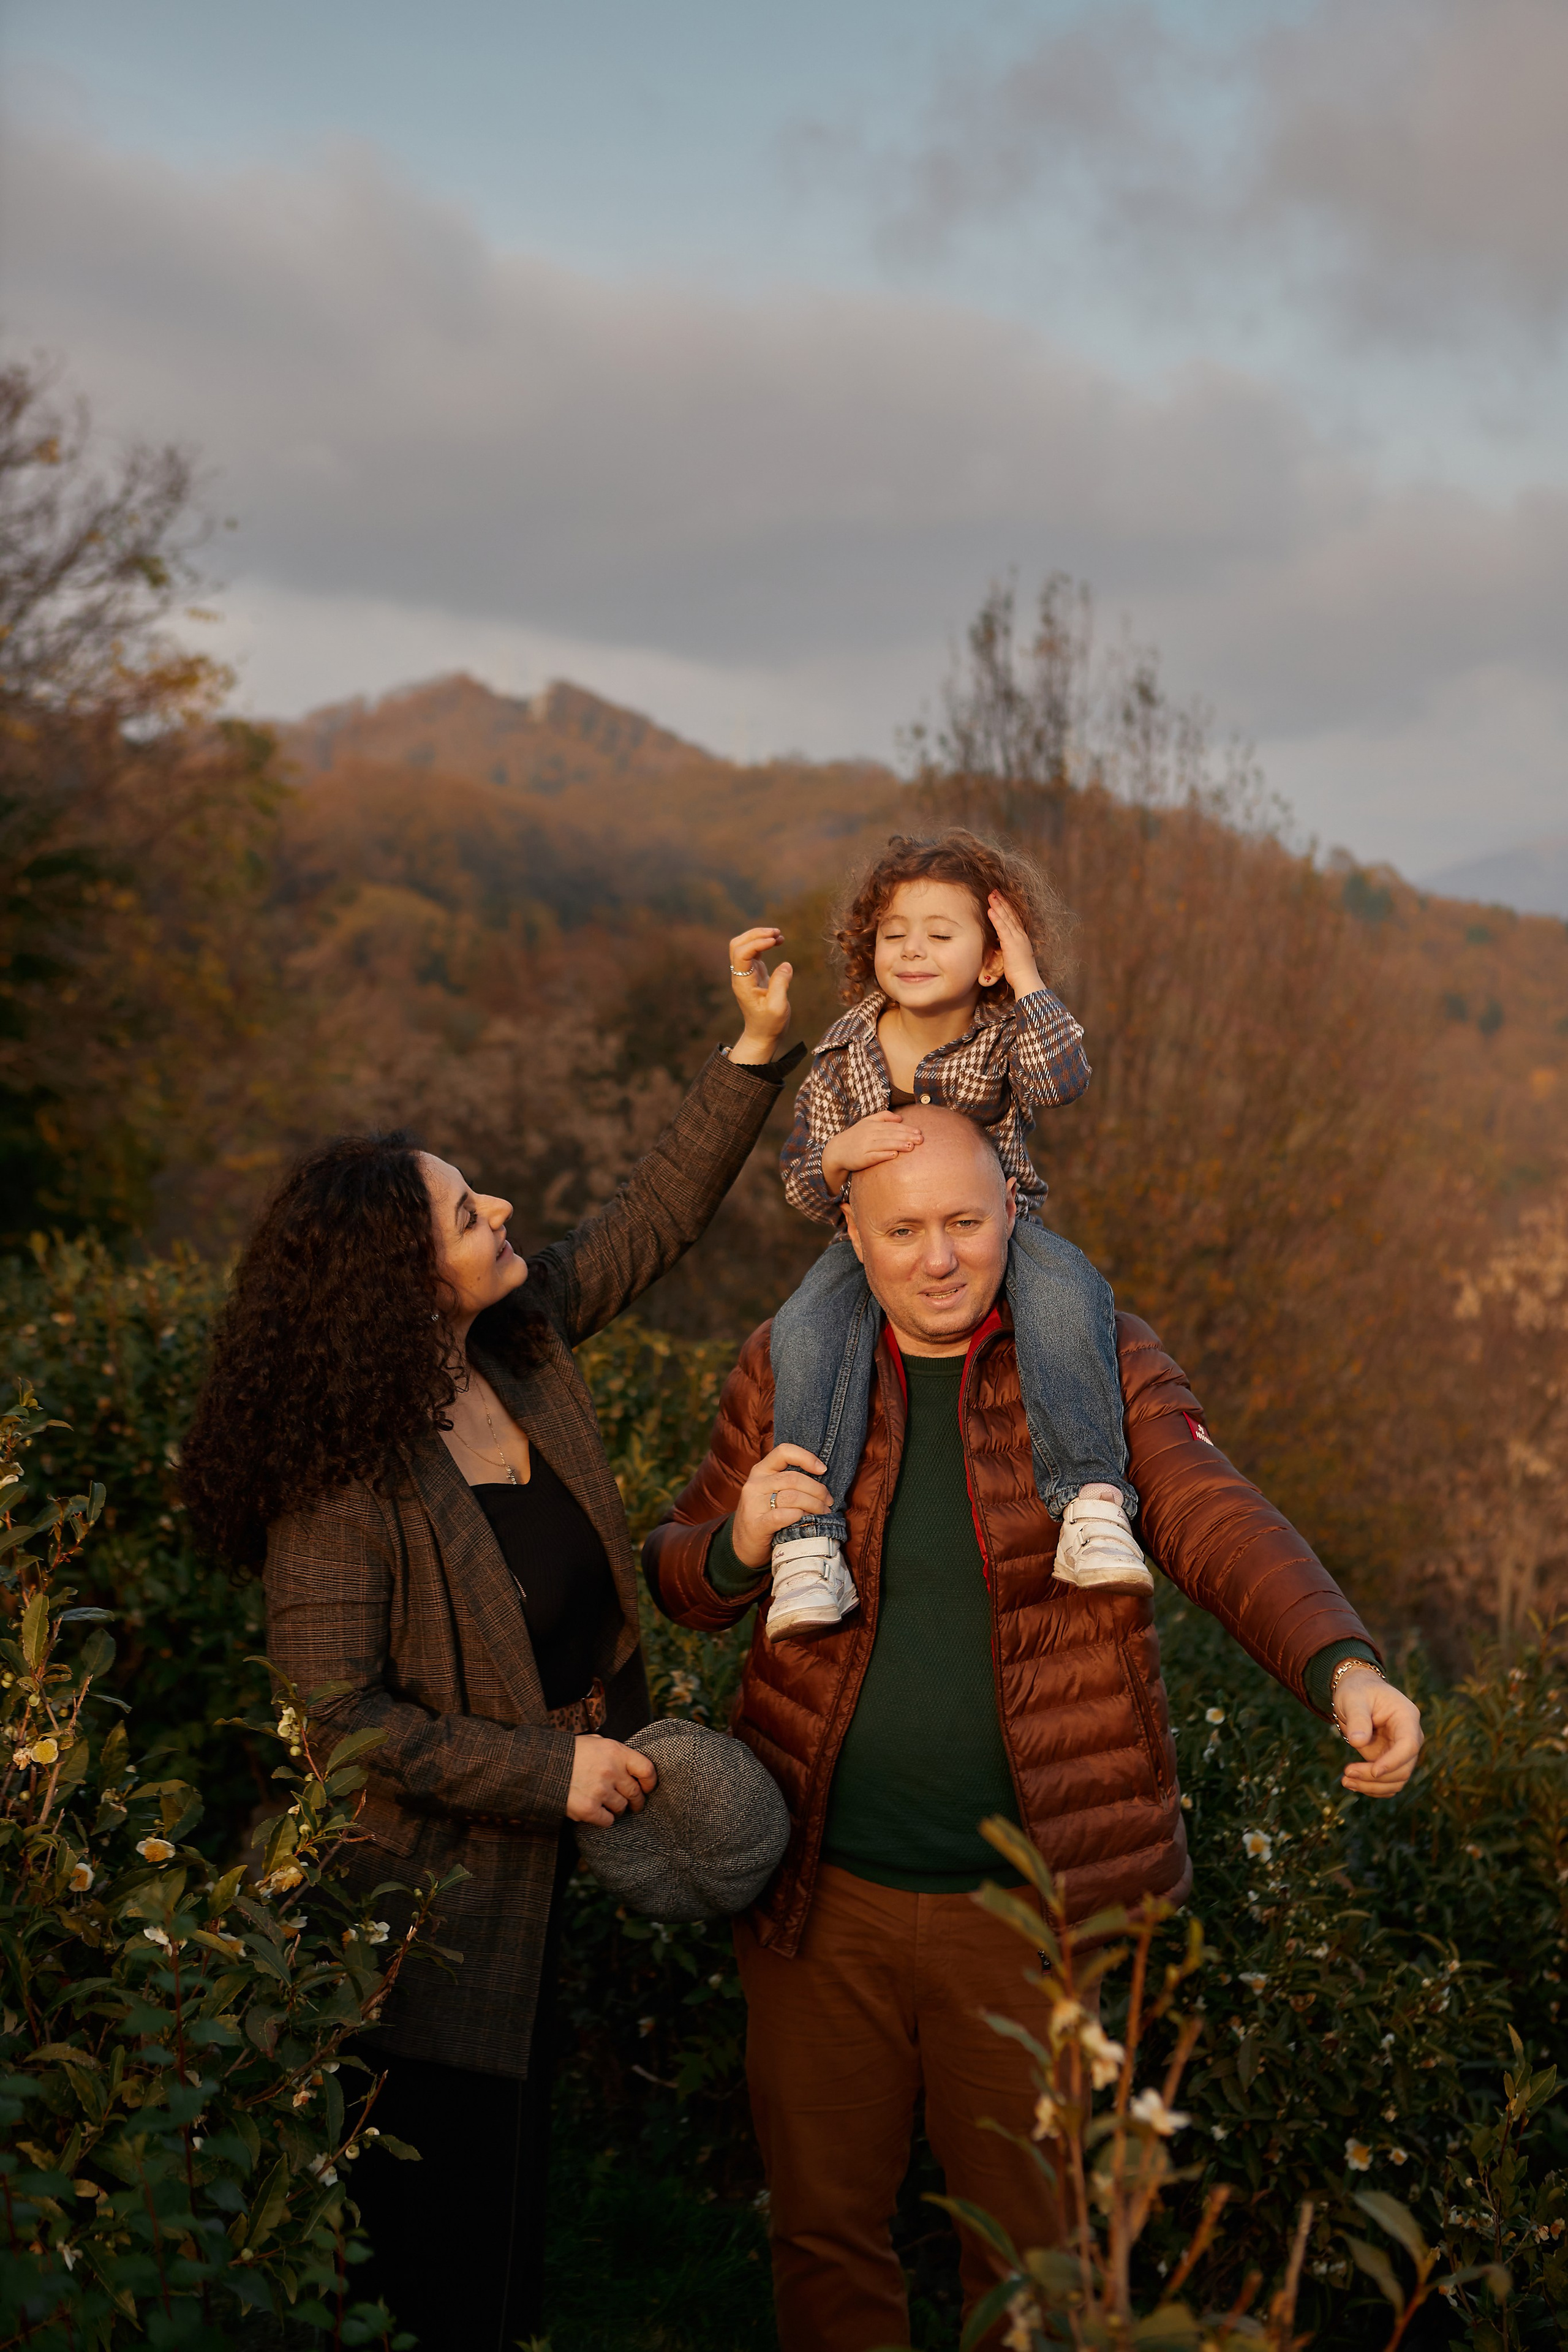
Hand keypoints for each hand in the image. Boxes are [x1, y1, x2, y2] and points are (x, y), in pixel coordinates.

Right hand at [566, 1735, 658, 1826]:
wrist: (540, 1765)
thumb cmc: (568, 1753)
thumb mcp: (593, 1742)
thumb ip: (613, 1752)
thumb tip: (629, 1763)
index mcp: (615, 1752)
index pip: (647, 1770)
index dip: (650, 1782)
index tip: (647, 1788)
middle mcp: (611, 1771)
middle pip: (636, 1793)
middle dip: (636, 1801)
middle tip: (633, 1804)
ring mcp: (600, 1791)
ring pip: (622, 1808)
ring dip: (617, 1809)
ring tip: (607, 1804)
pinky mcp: (588, 1809)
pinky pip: (608, 1821)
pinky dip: (604, 1819)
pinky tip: (596, 1812)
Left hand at [728, 926, 792, 1064]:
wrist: (763, 1034)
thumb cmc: (770, 1024)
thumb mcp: (778, 1007)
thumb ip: (781, 984)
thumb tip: (786, 964)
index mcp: (742, 983)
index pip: (741, 954)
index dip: (756, 943)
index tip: (774, 942)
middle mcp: (741, 975)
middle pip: (737, 944)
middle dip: (755, 934)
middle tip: (776, 933)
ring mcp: (746, 973)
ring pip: (745, 945)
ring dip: (759, 936)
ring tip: (779, 935)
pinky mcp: (754, 972)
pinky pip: (754, 951)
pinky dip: (764, 943)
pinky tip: (778, 941)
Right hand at [732, 1442, 832, 1568]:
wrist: (742, 1545)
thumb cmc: (764, 1515)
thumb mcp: (771, 1491)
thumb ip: (789, 1481)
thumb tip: (822, 1477)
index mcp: (761, 1470)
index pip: (784, 1452)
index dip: (806, 1457)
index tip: (823, 1470)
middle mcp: (755, 1484)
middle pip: (793, 1478)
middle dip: (817, 1490)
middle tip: (828, 1502)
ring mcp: (753, 1504)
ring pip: (791, 1497)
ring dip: (813, 1505)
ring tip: (822, 1513)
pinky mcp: (755, 1524)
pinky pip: (780, 1516)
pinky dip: (797, 1516)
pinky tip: (803, 1519)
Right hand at [820, 1110, 923, 1192]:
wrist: (836, 1150)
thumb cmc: (855, 1136)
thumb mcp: (867, 1122)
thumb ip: (884, 1117)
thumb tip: (900, 1118)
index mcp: (872, 1125)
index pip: (892, 1126)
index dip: (906, 1129)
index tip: (919, 1132)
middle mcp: (869, 1134)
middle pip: (891, 1134)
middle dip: (906, 1136)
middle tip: (920, 1139)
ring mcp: (865, 1146)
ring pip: (885, 1144)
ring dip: (898, 1145)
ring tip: (911, 1146)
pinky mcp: (862, 1158)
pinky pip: (874, 1156)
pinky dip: (884, 1155)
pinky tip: (894, 1155)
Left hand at [987, 891, 1043, 999]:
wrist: (1027, 980)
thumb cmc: (1021, 973)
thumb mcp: (1014, 958)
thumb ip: (1009, 950)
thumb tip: (1003, 948)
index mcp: (1022, 938)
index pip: (1014, 919)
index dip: (1007, 908)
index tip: (1000, 899)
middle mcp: (1020, 936)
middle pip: (1011, 914)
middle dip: (1002, 902)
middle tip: (994, 891)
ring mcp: (1016, 938)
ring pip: (1006, 918)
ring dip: (998, 905)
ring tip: (991, 895)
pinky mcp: (1011, 944)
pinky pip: (1002, 928)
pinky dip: (996, 918)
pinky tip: (990, 910)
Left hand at [1333, 1672, 1422, 1796]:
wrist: (1357, 1693)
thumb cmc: (1357, 1691)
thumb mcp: (1353, 1698)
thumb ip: (1358, 1718)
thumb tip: (1359, 1743)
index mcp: (1407, 1717)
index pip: (1409, 1745)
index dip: (1394, 1761)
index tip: (1374, 1771)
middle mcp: (1409, 1737)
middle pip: (1404, 1768)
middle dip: (1376, 1777)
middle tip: (1347, 1773)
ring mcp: (1401, 1751)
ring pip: (1397, 1780)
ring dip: (1373, 1786)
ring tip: (1346, 1781)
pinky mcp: (1390, 1761)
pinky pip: (1388, 1782)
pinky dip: (1372, 1787)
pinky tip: (1353, 1783)